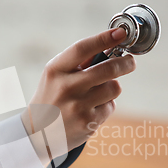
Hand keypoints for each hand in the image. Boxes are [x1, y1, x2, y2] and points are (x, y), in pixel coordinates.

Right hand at [24, 28, 135, 151]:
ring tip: (97, 94)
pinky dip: (105, 106)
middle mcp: (66, 87)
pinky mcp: (88, 122)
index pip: (82, 49)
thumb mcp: (55, 76)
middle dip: (125, 63)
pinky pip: (110, 106)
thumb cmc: (51, 99)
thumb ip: (77, 62)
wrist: (37, 134)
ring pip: (113, 88)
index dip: (104, 39)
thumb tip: (109, 44)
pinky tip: (90, 111)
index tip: (120, 33)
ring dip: (111, 88)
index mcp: (56, 70)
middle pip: (108, 68)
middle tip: (130, 62)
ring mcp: (77, 106)